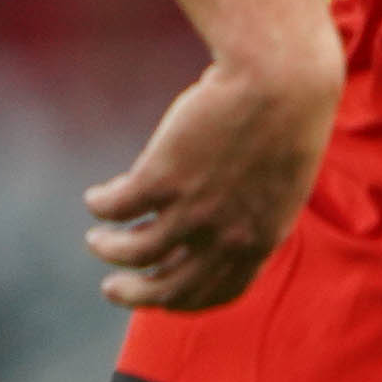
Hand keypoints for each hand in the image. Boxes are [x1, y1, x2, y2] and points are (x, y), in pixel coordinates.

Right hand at [84, 45, 341, 310]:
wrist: (281, 81)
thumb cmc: (284, 120)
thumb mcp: (279, 181)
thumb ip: (252, 212)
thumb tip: (212, 229)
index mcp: (263, 238)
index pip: (220, 292)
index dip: (186, 301)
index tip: (161, 298)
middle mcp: (228, 235)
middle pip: (170, 288)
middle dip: (135, 295)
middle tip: (112, 289)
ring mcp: (195, 210)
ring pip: (134, 253)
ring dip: (109, 250)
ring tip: (97, 241)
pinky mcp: (162, 179)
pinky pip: (115, 208)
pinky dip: (100, 206)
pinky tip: (96, 197)